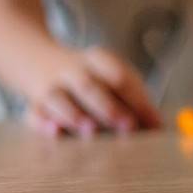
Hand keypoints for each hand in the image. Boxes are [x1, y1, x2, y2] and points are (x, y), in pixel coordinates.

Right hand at [23, 47, 160, 136]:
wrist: (43, 62)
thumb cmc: (94, 78)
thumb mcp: (117, 79)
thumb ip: (138, 102)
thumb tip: (158, 126)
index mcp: (99, 60)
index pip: (119, 76)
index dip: (136, 98)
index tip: (150, 119)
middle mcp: (72, 71)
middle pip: (90, 87)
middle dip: (109, 107)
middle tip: (128, 126)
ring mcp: (50, 86)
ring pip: (59, 99)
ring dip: (75, 115)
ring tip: (92, 131)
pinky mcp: (34, 105)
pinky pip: (35, 114)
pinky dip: (43, 124)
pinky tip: (55, 132)